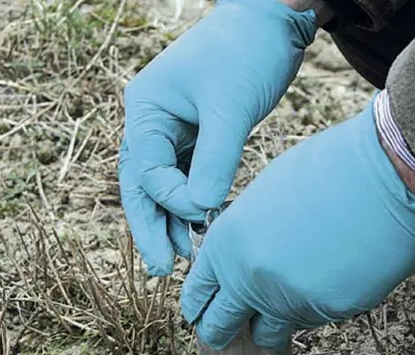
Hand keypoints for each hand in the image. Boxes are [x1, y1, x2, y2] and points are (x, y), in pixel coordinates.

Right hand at [118, 0, 316, 275]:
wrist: (273, 21)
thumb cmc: (247, 52)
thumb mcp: (230, 108)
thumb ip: (215, 160)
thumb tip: (201, 210)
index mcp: (147, 110)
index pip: (146, 171)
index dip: (173, 200)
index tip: (205, 213)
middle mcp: (152, 122)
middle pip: (141, 185)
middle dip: (152, 227)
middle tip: (161, 270)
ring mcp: (173, 129)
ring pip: (163, 186)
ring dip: (173, 221)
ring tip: (185, 259)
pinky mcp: (197, 135)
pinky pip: (186, 177)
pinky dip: (192, 203)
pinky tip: (202, 230)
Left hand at [180, 98, 414, 349]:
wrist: (385, 174)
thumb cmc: (326, 170)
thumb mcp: (263, 197)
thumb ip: (242, 239)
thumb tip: (237, 264)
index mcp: (227, 245)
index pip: (195, 297)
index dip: (201, 307)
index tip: (209, 310)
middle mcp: (250, 280)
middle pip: (219, 329)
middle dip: (224, 330)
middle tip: (236, 326)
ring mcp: (289, 300)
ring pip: (270, 332)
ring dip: (277, 317)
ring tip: (298, 283)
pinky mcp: (329, 311)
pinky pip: (312, 320)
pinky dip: (316, 304)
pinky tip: (333, 272)